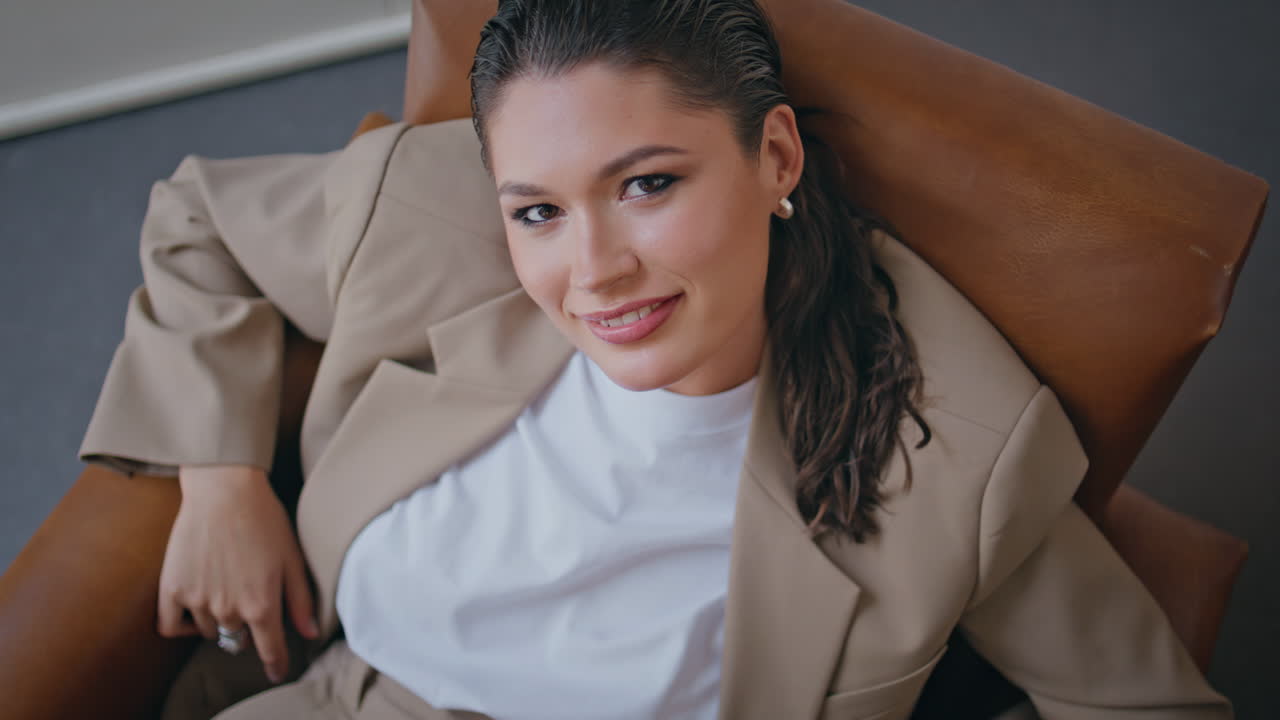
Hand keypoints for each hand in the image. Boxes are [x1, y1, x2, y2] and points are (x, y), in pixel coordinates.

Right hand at [158, 465, 319, 683]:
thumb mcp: (293, 559)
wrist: (224, 490)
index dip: (276, 664)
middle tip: (251, 599)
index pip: (270, 650)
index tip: (277, 672)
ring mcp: (197, 601)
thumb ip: (301, 600)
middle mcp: (229, 609)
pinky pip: (171, 625)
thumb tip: (309, 634)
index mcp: (262, 605)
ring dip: (220, 620)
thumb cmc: (265, 520)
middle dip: (249, 628)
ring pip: (210, 631)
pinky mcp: (172, 588)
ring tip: (226, 589)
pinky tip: (195, 610)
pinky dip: (183, 625)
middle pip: (239, 639)